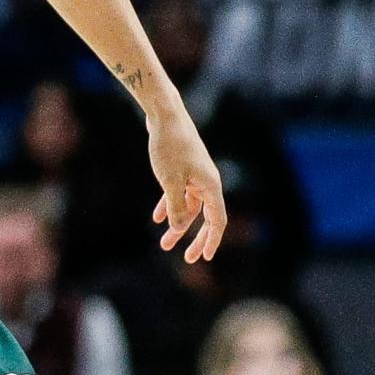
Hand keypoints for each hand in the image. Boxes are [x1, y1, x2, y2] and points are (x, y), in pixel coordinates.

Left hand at [147, 101, 226, 262]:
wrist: (164, 115)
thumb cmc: (169, 146)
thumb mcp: (170, 181)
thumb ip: (176, 206)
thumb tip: (180, 228)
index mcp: (210, 185)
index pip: (217, 220)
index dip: (212, 240)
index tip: (205, 257)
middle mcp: (206, 182)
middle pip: (205, 217)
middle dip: (196, 239)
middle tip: (188, 259)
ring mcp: (194, 175)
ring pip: (188, 207)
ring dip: (177, 225)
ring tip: (164, 243)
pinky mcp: (182, 168)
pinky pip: (178, 194)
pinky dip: (169, 206)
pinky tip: (157, 218)